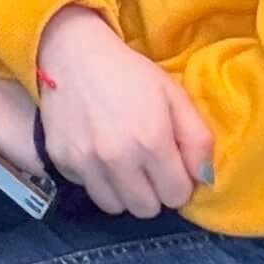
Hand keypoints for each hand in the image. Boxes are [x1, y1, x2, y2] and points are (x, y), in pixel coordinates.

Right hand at [31, 5, 215, 218]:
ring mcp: (85, 162)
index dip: (178, 182)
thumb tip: (203, 179)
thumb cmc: (130, 73)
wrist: (72, 54)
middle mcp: (117, 158)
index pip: (176, 196)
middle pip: (146, 209)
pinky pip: (87, 189)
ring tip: (123, 165)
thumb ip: (198, 139)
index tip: (171, 166)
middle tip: (148, 167)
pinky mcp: (60, 161)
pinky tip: (97, 152)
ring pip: (114, 207)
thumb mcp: (175, 95)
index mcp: (152, 142)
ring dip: (123, 192)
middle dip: (153, 193)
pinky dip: (96, 179)